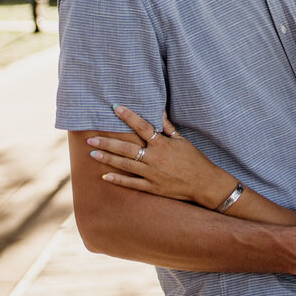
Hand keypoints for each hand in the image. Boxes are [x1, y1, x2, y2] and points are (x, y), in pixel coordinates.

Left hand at [86, 105, 236, 209]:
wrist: (204, 183)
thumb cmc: (195, 160)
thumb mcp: (182, 141)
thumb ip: (168, 128)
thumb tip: (159, 112)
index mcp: (163, 144)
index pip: (142, 126)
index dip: (128, 116)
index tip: (115, 108)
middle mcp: (155, 158)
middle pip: (127, 147)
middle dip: (107, 142)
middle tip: (91, 138)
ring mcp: (152, 174)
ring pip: (125, 164)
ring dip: (108, 158)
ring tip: (92, 153)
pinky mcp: (152, 187)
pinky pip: (132, 183)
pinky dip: (118, 180)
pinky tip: (105, 176)